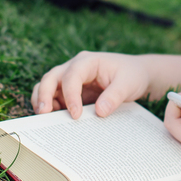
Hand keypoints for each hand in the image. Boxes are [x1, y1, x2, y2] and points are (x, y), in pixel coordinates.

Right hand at [32, 51, 151, 118]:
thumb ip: (114, 96)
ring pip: (47, 86)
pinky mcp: (71, 91)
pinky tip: (55, 119)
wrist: (137, 75)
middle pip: (51, 78)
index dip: (71, 96)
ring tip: (43, 118)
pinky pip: (55, 97)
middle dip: (44, 94)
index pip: (72, 77)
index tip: (76, 115)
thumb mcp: (128, 84)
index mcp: (88, 61)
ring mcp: (71, 79)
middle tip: (43, 114)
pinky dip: (51, 106)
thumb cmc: (132, 75)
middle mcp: (75, 67)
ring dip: (42, 100)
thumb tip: (99, 112)